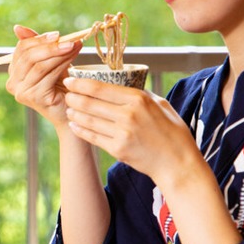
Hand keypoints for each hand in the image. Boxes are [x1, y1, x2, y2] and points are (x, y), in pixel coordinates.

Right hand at [4, 25, 82, 128]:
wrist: (71, 111)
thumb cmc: (61, 85)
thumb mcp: (50, 61)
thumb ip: (37, 46)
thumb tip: (17, 27)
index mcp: (14, 73)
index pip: (21, 49)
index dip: (39, 39)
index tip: (57, 34)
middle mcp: (13, 83)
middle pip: (28, 56)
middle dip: (49, 45)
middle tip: (68, 40)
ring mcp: (21, 92)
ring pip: (39, 64)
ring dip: (59, 53)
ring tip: (74, 46)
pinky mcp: (33, 97)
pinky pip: (47, 74)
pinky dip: (62, 63)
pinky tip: (73, 57)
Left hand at [61, 75, 195, 180]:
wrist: (177, 162)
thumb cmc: (172, 131)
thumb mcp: (160, 104)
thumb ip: (140, 94)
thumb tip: (121, 84)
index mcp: (138, 99)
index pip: (99, 88)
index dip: (79, 83)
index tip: (70, 80)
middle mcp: (128, 115)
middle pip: (89, 103)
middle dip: (73, 97)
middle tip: (66, 94)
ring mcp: (121, 133)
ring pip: (88, 120)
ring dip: (74, 113)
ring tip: (68, 108)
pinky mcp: (118, 150)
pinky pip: (92, 137)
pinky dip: (80, 129)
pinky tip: (75, 124)